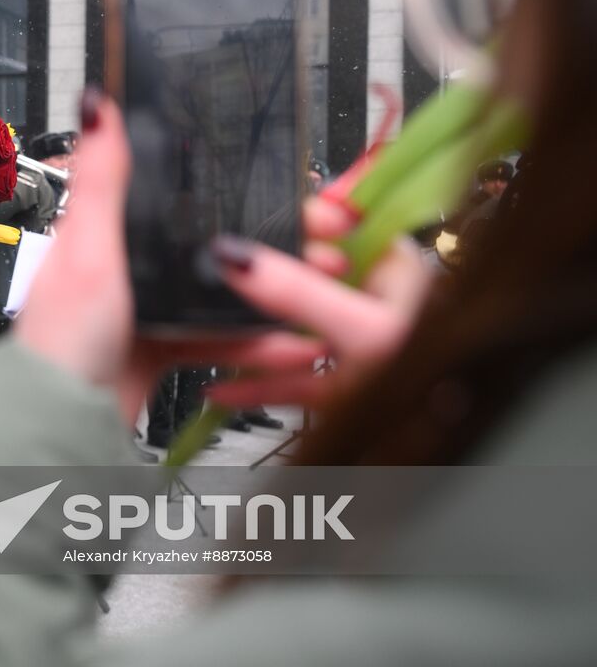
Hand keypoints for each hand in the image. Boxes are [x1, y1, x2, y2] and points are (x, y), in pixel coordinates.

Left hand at [13, 89, 432, 423]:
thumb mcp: (89, 248)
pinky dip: (260, 340)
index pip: (181, 190)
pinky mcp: (164, 349)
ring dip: (276, 289)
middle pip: (213, 238)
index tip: (292, 182)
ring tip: (324, 288)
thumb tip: (97, 102)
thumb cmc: (61, 337)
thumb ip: (103, 179)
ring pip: (225, 289)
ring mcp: (149, 307)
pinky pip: (223, 338)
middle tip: (326, 239)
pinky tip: (296, 340)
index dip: (236, 182)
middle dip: (273, 239)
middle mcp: (129, 263)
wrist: (63, 422)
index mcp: (108, 229)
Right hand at [200, 192, 430, 409]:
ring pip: (287, 331)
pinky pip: (288, 378)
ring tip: (210, 337)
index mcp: (389, 264)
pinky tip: (220, 390)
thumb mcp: (366, 330)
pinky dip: (256, 384)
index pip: (337, 221)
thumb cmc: (432, 376)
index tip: (251, 217)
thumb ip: (299, 293)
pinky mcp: (338, 387)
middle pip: (299, 276)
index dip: (296, 217)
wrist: (456, 448)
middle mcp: (368, 296)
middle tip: (220, 279)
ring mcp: (350, 342)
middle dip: (257, 285)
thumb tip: (231, 256)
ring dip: (249, 340)